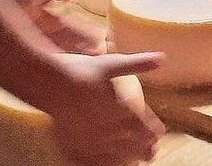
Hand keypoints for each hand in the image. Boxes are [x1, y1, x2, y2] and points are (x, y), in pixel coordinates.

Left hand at [0, 0, 104, 54]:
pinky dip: (59, 61)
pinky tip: (71, 66)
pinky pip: (46, 58)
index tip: (99, 39)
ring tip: (92, 60)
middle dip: (84, 47)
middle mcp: (43, 34)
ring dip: (76, 55)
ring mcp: (35, 44)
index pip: (70, 28)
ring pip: (60, 51)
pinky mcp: (28, 52)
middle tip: (101, 53)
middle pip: (68, 42)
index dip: (84, 33)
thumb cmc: (5, 0)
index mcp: (45, 19)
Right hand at [48, 52, 165, 165]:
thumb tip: (162, 58)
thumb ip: (138, 63)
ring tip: (135, 158)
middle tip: (151, 149)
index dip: (154, 132)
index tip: (158, 133)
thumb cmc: (81, 70)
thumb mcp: (111, 62)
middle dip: (146, 147)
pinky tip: (111, 161)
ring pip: (119, 156)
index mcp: (123, 109)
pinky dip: (108, 163)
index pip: (147, 128)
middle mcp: (111, 128)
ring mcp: (94, 140)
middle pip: (136, 145)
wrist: (49, 83)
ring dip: (130, 157)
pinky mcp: (78, 146)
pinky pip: (97, 161)